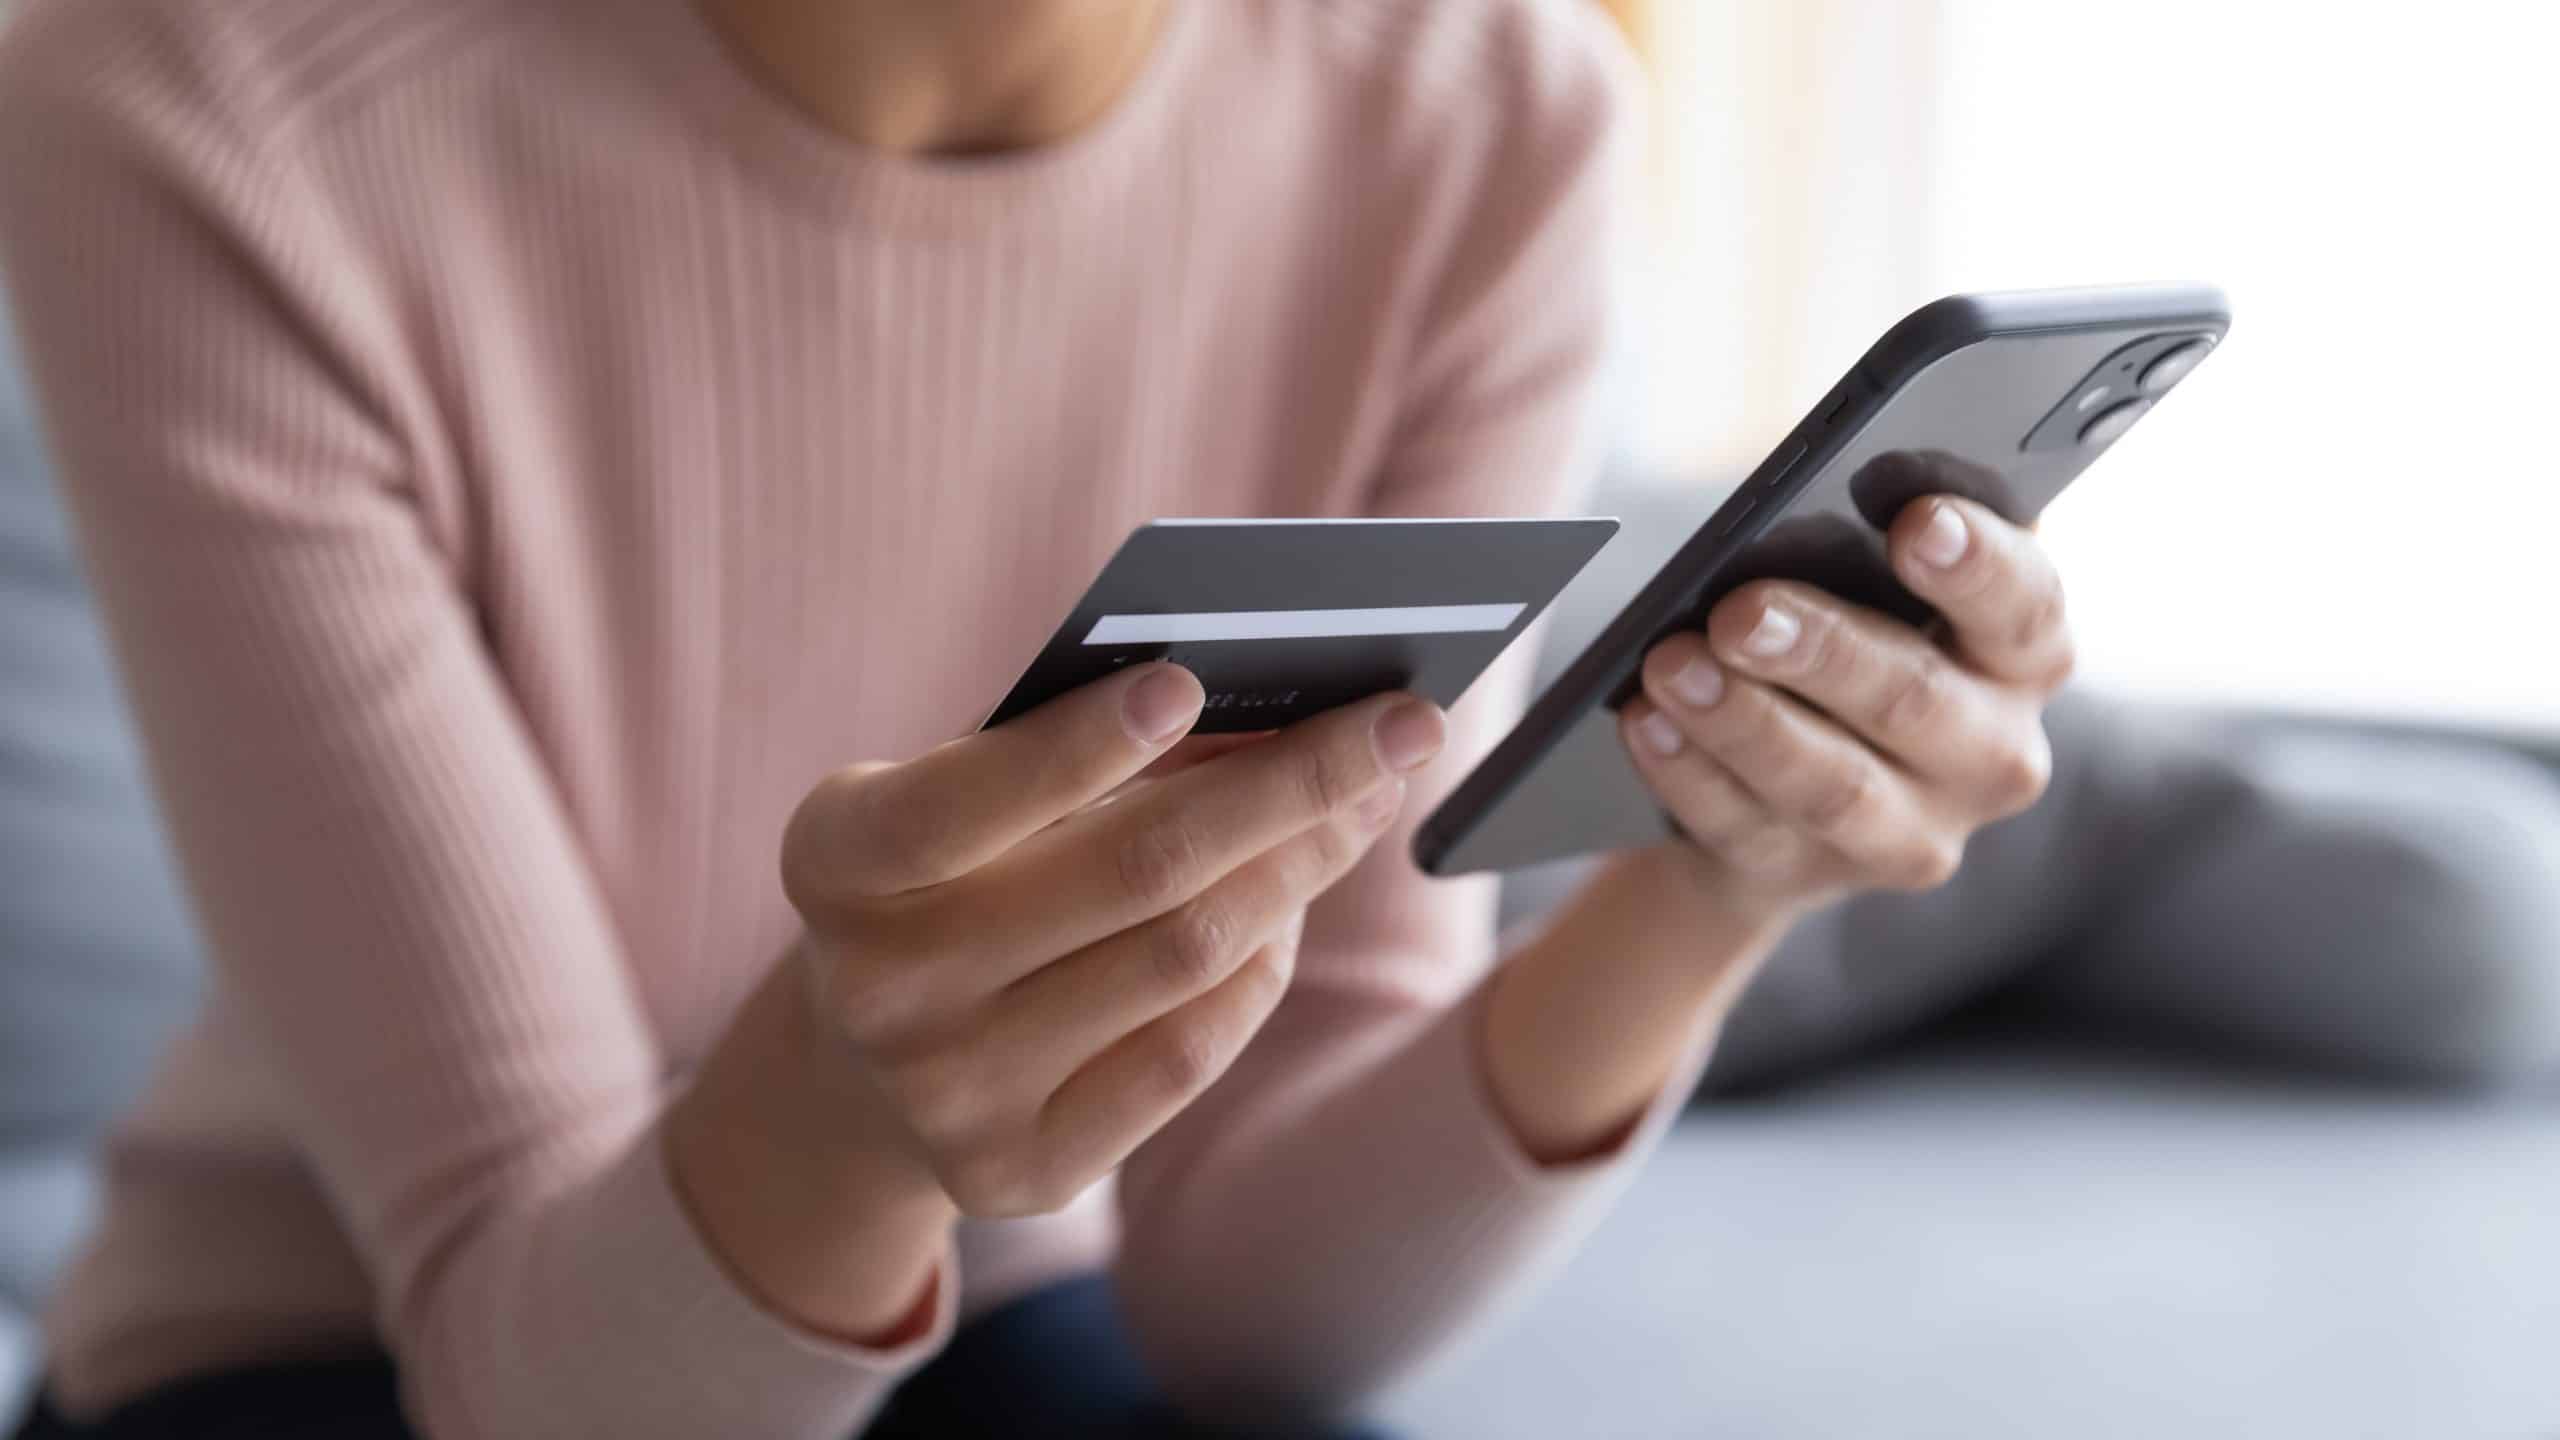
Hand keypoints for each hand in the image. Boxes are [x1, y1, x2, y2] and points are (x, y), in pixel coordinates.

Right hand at [778, 663, 1445, 1218]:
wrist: (862, 1067)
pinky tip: (1293, 905)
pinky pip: (1190, 1055)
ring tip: (1365, 801)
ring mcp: (949, 1094)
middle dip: (1292, 784)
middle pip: (1133, 873)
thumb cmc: (949, 871)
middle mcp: (880, 988)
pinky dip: (1260, 967)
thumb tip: (1278, 705)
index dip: (1075, 745)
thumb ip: (1075, 747)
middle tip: (1404, 724)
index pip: (961, 800)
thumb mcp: (962, 793)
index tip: (1188, 682)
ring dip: (1300, 867)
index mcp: (838, 862)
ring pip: (1184, 960)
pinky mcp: (1020, 1171)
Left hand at [1617, 495, 2070, 917]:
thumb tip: (1802, 503)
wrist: (1794, 779)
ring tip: (1671, 665)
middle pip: (1915, 699)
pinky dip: (1688, 771)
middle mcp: (1992, 754)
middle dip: (1822, 650)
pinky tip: (1645, 721)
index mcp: (2023, 655)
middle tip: (1739, 610)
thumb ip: (1871, 538)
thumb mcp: (1880, 580)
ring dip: (1743, 721)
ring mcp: (1910, 831)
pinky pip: (1745, 827)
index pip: (2024, 605)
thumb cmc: (1850, 632)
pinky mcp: (1815, 876)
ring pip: (1831, 784)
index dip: (1977, 564)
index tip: (1917, 521)